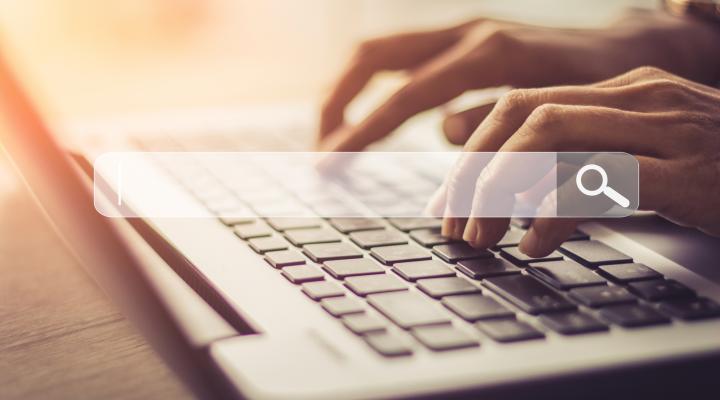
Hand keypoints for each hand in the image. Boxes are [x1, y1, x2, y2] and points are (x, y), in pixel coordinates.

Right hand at [317, 9, 719, 151]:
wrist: (637, 44)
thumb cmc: (606, 85)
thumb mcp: (560, 113)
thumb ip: (499, 123)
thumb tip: (443, 132)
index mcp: (488, 54)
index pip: (405, 94)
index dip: (363, 130)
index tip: (329, 161)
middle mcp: (466, 32)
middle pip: (373, 55)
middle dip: (336, 100)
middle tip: (319, 145)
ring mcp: (463, 30)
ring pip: (382, 52)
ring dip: (348, 91)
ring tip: (332, 135)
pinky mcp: (464, 39)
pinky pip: (403, 59)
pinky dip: (376, 89)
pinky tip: (371, 119)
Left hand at [429, 66, 719, 256]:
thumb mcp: (644, 162)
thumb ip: (584, 164)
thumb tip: (515, 193)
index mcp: (622, 90)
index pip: (520, 104)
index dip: (474, 151)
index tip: (452, 198)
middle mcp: (638, 97)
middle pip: (523, 116)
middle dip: (475, 172)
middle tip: (456, 223)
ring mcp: (665, 129)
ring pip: (551, 136)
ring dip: (502, 190)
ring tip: (483, 235)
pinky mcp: (687, 171)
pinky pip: (599, 179)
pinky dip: (554, 212)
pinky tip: (536, 245)